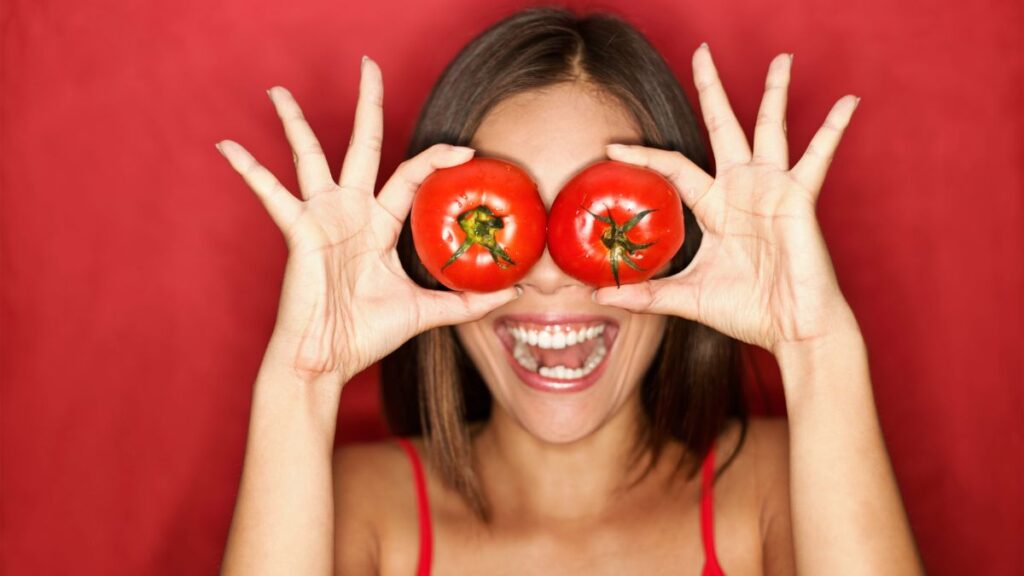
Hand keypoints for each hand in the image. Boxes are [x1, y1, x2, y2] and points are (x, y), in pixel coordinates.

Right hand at [216, 57, 519, 383]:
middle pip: (362, 145)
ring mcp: (321, 217)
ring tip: (278, 90)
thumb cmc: (365, 335)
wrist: (325, 360)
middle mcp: (350, 212)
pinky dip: (249, 170)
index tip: (464, 148)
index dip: (436, 157)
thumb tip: (514, 294)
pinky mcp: (297, 230)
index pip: (411, 175)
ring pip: (309, 156)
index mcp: (378, 225)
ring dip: (294, 122)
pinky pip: (269, 194)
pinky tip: (228, 146)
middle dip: (367, 105)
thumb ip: (466, 300)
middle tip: (368, 64)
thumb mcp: (425, 311)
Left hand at [593, 44, 859, 353]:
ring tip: (781, 58)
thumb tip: (597, 296)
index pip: (674, 167)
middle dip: (711, 89)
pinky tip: (847, 101)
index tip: (612, 145)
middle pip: (722, 126)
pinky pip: (818, 156)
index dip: (644, 154)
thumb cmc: (747, 312)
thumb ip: (644, 293)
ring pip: (770, 128)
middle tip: (701, 51)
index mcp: (715, 208)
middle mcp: (742, 189)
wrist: (792, 330)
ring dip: (774, 92)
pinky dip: (833, 129)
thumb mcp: (686, 298)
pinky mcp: (799, 198)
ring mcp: (773, 190)